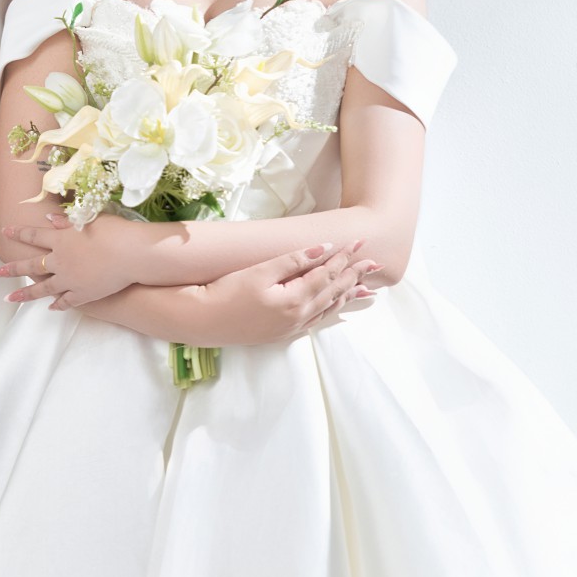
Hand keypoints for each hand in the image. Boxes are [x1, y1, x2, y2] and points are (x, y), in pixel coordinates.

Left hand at [0, 212, 137, 309]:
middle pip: (31, 266)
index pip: (34, 235)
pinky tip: (51, 307)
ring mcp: (69, 280)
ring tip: (10, 298)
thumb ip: (67, 221)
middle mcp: (60, 261)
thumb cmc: (115, 232)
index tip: (5, 232)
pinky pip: (65, 301)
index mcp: (61, 239)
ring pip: (43, 289)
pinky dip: (57, 304)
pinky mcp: (83, 294)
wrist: (132, 255)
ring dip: (25, 294)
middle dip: (12, 269)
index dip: (18, 233)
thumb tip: (50, 218)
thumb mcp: (90, 220)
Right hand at [237, 240, 382, 343]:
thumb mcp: (259, 272)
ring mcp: (291, 328)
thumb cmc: (226, 292)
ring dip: (347, 295)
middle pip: (333, 292)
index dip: (343, 257)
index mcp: (295, 301)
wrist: (203, 321)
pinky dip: (331, 310)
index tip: (359, 243)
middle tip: (373, 263)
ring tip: (365, 287)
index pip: (326, 274)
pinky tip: (336, 307)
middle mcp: (299, 318)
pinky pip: (316, 320)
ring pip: (328, 308)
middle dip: (353, 275)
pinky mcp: (282, 333)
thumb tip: (322, 249)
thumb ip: (293, 261)